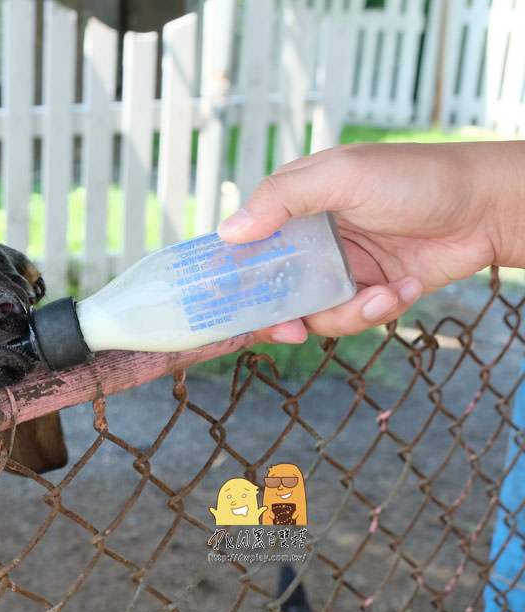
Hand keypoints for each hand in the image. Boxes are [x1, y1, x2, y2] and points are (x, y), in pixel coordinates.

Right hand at [217, 141, 524, 341]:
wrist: (489, 207)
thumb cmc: (417, 178)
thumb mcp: (343, 177)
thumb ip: (283, 198)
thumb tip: (228, 232)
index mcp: (295, 202)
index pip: (246, 241)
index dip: (233, 275)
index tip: (229, 303)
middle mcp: (312, 237)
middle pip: (271, 288)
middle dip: (279, 315)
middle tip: (289, 330)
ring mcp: (340, 266)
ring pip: (312, 312)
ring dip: (345, 314)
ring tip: (381, 296)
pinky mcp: (370, 290)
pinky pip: (351, 318)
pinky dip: (377, 310)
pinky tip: (405, 288)